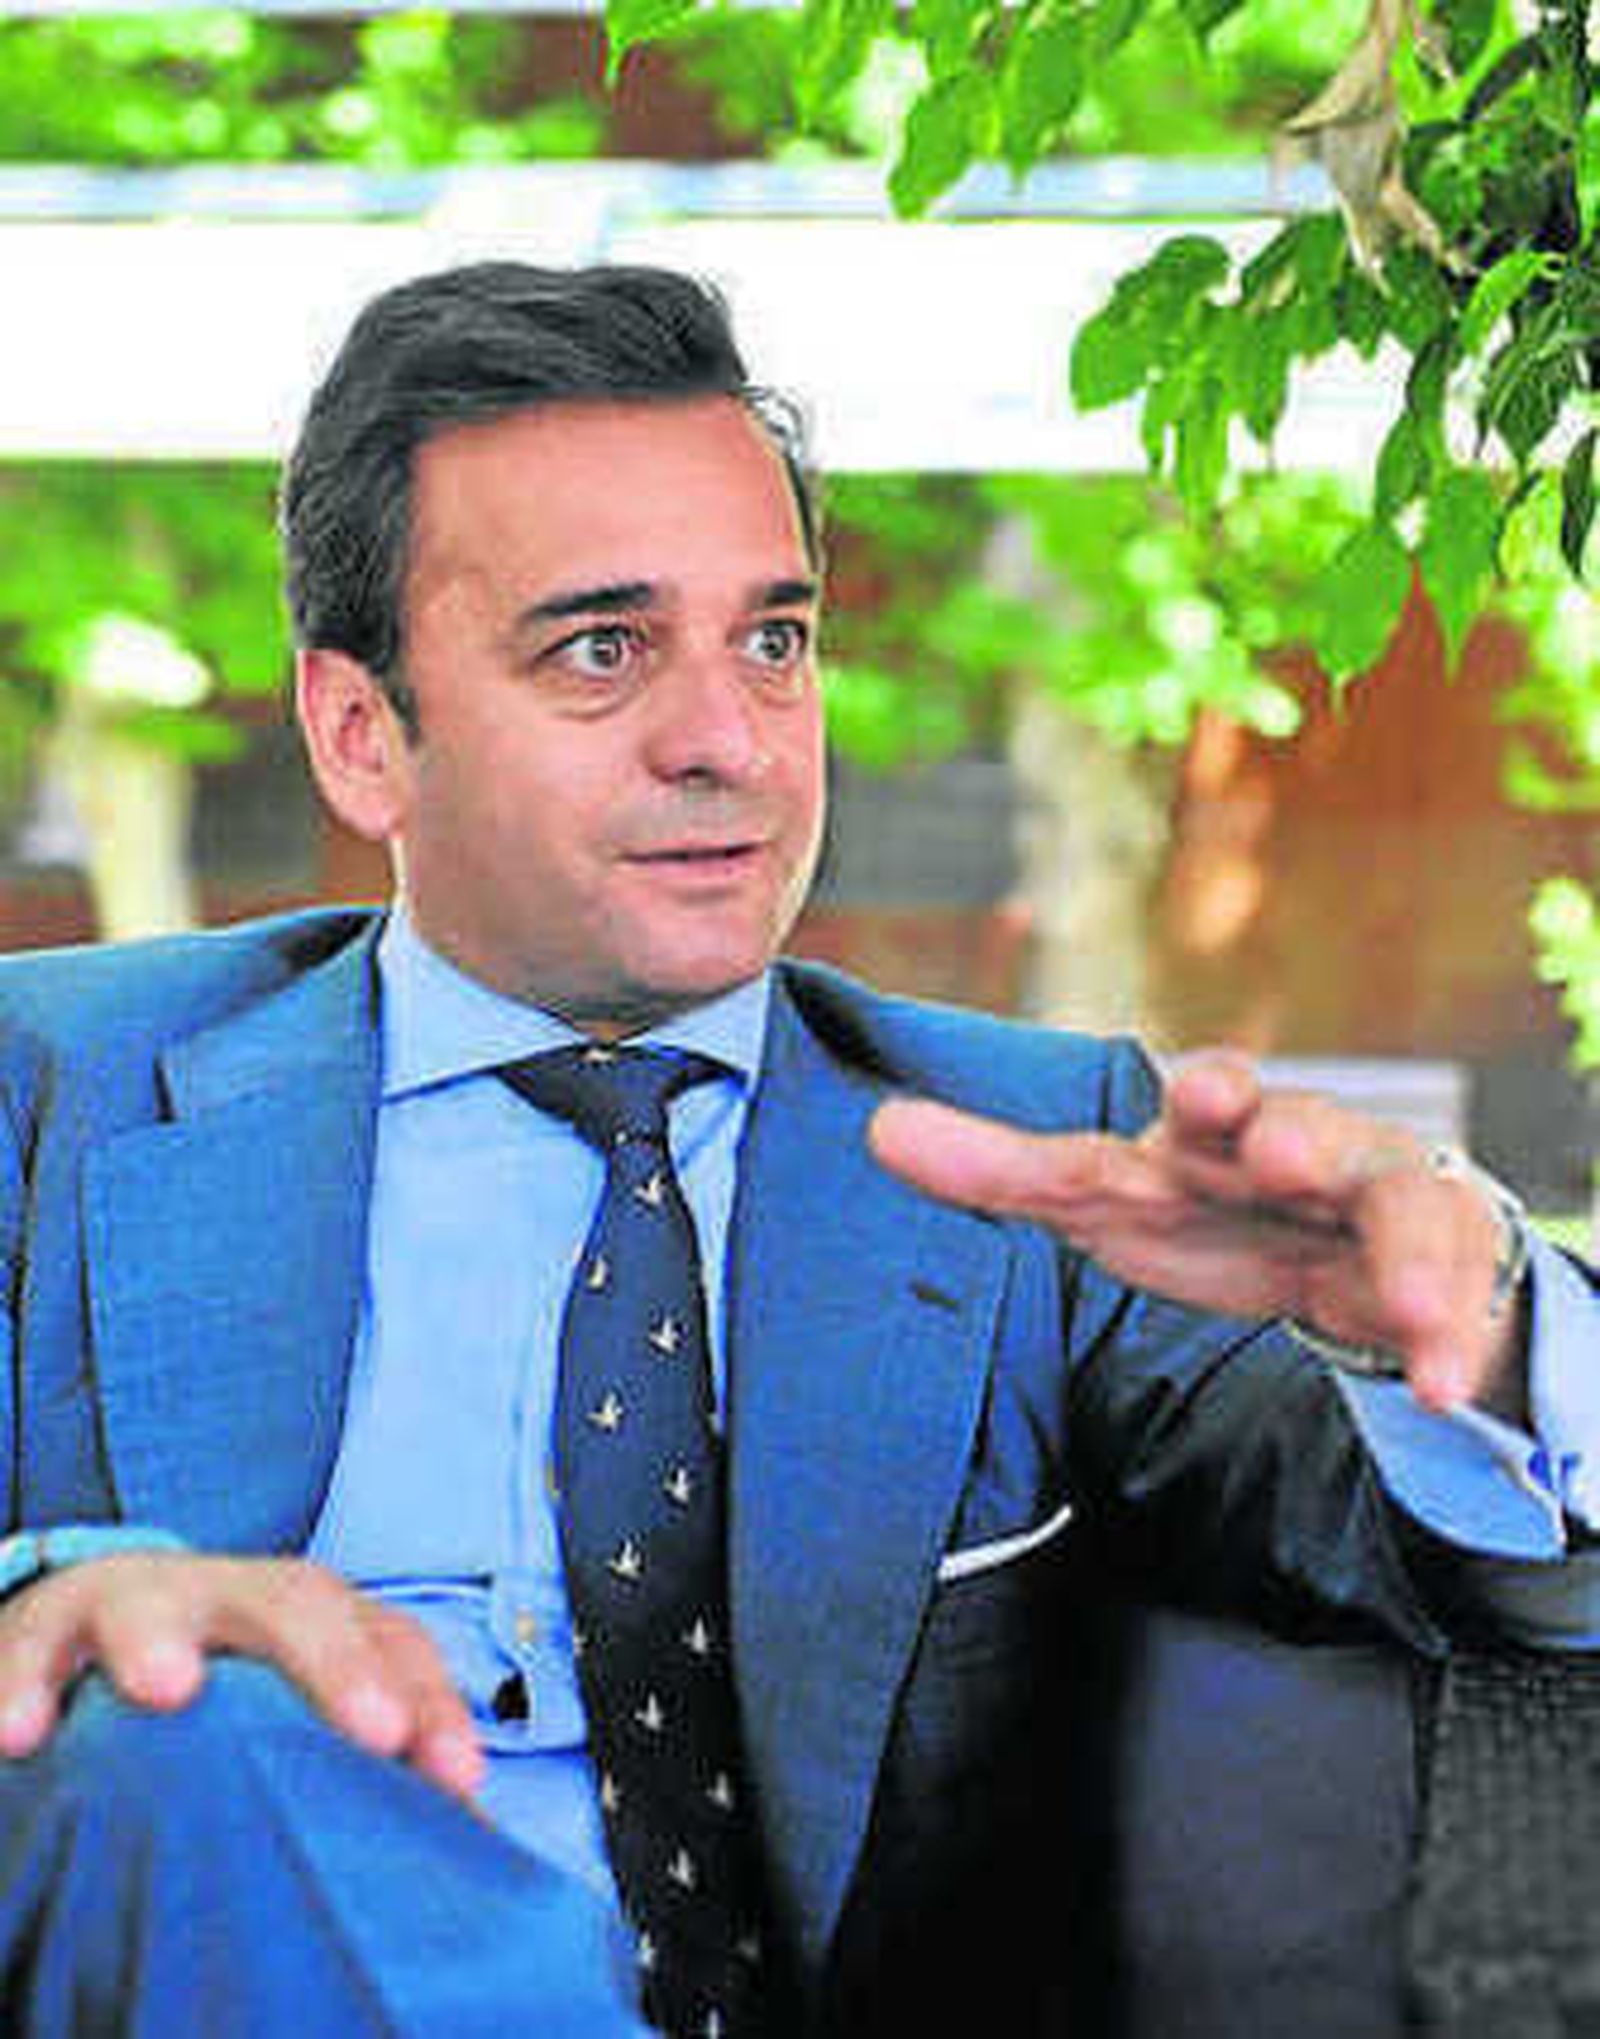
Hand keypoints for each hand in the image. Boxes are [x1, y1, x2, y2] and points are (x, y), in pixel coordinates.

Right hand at [0, 1551, 483, 1798]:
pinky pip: (25, 1658)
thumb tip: (459, 1799)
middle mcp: (224, 1593)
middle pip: (292, 1599)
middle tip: (374, 1728)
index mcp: (302, 1610)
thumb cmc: (222, 1677)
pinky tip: (19, 1733)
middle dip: (334, 1659)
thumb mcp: (297, 1696)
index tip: (459, 1777)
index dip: (430, 1699)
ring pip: (146, 1601)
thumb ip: (373, 1734)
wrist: (88, 1626)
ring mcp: (130, 1605)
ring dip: (157, 1640)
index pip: (385, 1635)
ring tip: (167, 1687)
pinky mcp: (38, 1638)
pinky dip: (18, 1689)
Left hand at [869, 1050, 1522, 1415]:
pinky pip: (1453, 1303)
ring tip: (1411, 1305)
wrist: (1354, 1235)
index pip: (1198, 1109)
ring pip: (1398, 1207)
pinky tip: (1442, 1384)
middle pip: (1305, 1129)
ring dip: (1402, 1252)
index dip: (1202, 1098)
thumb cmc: (1218, 1204)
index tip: (1198, 1096)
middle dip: (1295, 1135)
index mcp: (1213, 1134)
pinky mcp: (1440, 1263)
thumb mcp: (1114, 1193)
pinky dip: (1448, 1346)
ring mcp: (1377, 1199)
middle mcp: (1301, 1147)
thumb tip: (879, 1128)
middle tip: (1285, 1153)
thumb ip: (1006, 1170)